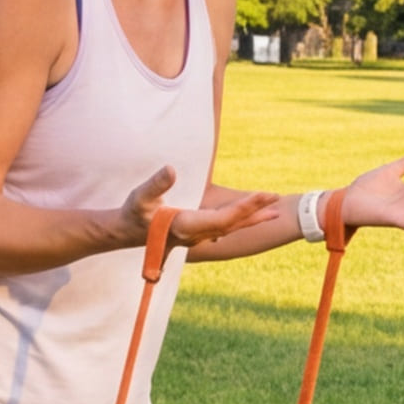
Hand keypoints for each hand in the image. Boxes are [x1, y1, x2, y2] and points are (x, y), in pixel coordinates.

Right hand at [105, 168, 272, 254]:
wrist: (126, 232)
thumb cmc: (133, 213)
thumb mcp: (141, 197)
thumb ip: (156, 184)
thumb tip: (171, 169)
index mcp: (186, 226)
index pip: (223, 219)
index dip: (244, 208)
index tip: (262, 196)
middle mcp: (196, 233)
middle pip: (233, 223)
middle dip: (255, 211)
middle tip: (277, 198)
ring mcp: (198, 234)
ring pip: (231, 226)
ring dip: (252, 217)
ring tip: (274, 208)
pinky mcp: (197, 230)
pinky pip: (224, 225)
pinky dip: (241, 218)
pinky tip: (252, 213)